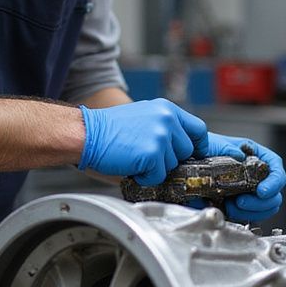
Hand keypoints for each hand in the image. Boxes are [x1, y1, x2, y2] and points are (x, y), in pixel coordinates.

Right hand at [78, 99, 206, 185]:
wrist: (86, 133)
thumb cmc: (109, 130)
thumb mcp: (144, 117)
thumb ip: (166, 127)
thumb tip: (184, 146)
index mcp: (167, 109)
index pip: (198, 129)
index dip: (199, 145)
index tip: (196, 153)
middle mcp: (167, 120)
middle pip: (187, 151)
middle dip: (170, 159)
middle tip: (147, 155)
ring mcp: (161, 136)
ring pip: (172, 165)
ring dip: (156, 168)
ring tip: (135, 156)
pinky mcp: (152, 153)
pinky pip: (158, 176)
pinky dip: (145, 177)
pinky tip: (131, 164)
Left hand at [196, 134, 285, 222]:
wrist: (189, 161)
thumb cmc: (204, 149)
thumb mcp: (215, 144)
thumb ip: (229, 149)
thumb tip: (239, 157)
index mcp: (255, 156)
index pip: (276, 168)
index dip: (274, 182)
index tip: (262, 191)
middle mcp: (256, 174)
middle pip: (274, 194)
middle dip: (260, 202)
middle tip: (241, 201)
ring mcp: (250, 191)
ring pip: (266, 208)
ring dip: (252, 211)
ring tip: (232, 206)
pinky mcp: (240, 205)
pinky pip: (251, 215)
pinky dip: (241, 216)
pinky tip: (228, 209)